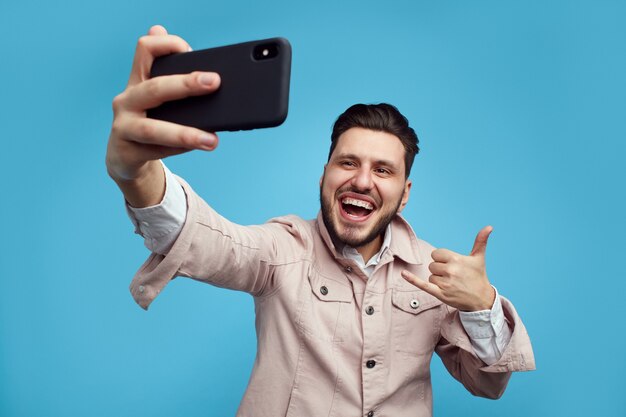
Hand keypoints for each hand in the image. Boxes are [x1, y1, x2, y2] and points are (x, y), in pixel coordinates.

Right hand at [105, 25, 221, 205]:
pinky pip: (156, 151)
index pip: (145, 49)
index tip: (191, 51)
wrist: (124, 157)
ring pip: (154, 129)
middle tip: (214, 82)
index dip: (168, 44)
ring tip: (212, 140)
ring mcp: (124, 126)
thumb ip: (177, 82)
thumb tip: (205, 72)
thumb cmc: (149, 122)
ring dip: (185, 134)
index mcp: (137, 80)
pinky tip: (197, 148)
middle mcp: (127, 100)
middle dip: (186, 84)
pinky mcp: (127, 152)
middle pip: (155, 87)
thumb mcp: (160, 100)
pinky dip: (179, 150)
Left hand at [401, 226, 495, 310]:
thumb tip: (489, 226)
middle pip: (432, 265)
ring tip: (451, 284)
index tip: (452, 265)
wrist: (481, 299)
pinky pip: (423, 284)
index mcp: (457, 259)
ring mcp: (445, 283)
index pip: (436, 254)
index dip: (442, 259)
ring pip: (430, 276)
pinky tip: (403, 273)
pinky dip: (412, 279)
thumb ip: (481, 241)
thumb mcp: (479, 258)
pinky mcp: (440, 294)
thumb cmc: (478, 276)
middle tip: (453, 276)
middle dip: (440, 270)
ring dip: (438, 280)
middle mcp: (451, 270)